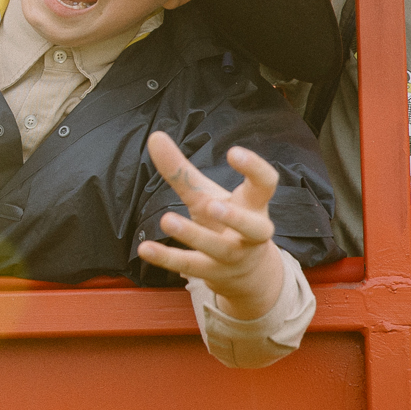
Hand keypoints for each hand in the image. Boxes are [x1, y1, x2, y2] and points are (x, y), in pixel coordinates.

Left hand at [137, 132, 285, 320]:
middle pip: (253, 227)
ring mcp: (234, 256)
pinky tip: (144, 248)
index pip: (265, 184)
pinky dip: (167, 258)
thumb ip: (181, 169)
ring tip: (166, 220)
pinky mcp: (213, 273)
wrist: (245, 273)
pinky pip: (191, 266)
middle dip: (236, 218)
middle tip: (211, 205)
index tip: (234, 152)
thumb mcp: (205, 194)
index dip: (255, 168)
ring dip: (193, 236)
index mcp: (254, 205)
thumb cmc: (224, 221)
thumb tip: (154, 136)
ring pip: (219, 248)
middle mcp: (250, 233)